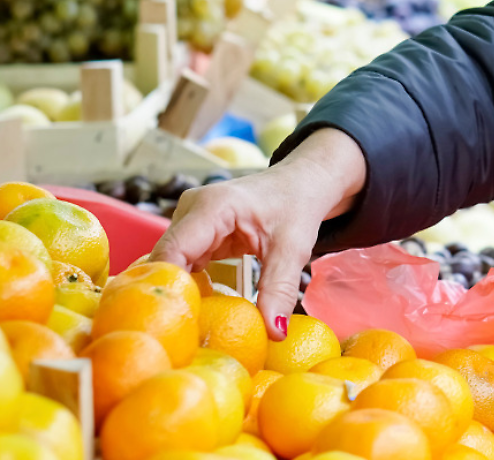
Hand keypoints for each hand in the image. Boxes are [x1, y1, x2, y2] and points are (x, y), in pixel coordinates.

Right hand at [151, 128, 365, 339]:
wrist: (302, 183)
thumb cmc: (297, 206)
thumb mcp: (293, 250)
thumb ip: (280, 290)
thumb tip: (274, 333)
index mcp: (212, 206)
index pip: (172, 251)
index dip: (168, 287)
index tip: (177, 323)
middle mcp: (191, 210)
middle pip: (166, 260)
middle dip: (173, 295)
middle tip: (183, 334)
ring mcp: (190, 220)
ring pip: (171, 263)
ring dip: (180, 292)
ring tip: (190, 326)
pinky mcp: (195, 233)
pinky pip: (182, 263)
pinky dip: (190, 285)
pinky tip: (199, 309)